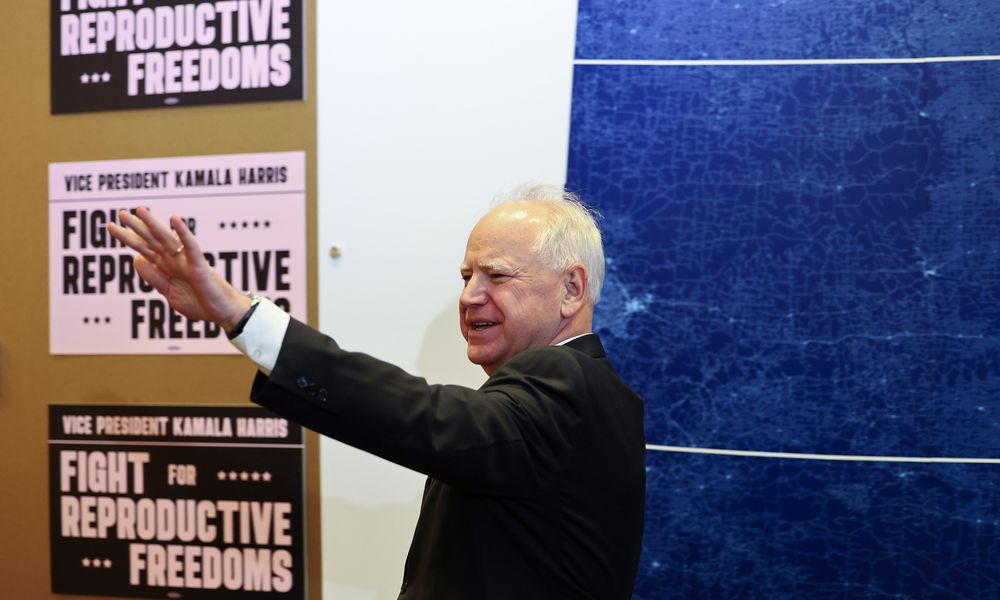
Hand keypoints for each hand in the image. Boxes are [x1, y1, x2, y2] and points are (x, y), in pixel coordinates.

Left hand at [108, 207, 250, 331]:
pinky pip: (191, 247)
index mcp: (167, 267)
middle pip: (152, 240)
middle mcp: (175, 260)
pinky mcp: (199, 266)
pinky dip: (184, 233)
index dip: (128, 238)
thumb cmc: (200, 303)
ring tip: (139, 210)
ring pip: (167, 240)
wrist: (222, 313)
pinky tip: (175, 220)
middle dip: (136, 227)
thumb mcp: (169, 293)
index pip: (144, 249)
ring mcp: (187, 261)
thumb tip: (137, 259)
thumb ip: (154, 277)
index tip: (112, 227)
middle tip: (120, 213)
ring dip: (153, 225)